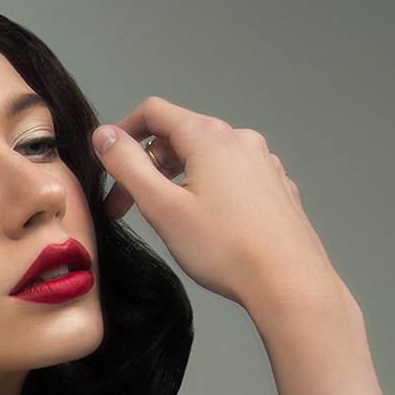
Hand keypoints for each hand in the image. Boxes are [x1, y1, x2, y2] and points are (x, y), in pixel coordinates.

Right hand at [93, 97, 336, 315]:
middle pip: (178, 136)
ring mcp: (262, 162)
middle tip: (125, 208)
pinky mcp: (274, 185)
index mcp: (210, 137)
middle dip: (145, 166)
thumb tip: (105, 136)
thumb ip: (127, 166)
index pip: (153, 112)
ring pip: (203, 157)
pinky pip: (229, 175)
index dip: (122, 133)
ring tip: (165, 218)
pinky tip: (204, 223)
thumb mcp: (161, 207)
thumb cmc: (226, 249)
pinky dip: (205, 189)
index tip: (107, 164)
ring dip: (175, 179)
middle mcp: (240, 140)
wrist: (289, 282)